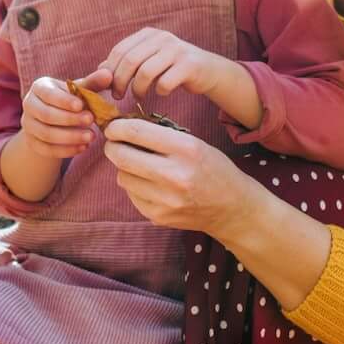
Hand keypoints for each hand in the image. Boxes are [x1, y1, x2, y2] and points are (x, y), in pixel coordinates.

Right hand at [18, 74, 100, 161]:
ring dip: (70, 137)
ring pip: (46, 134)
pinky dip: (66, 150)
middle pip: (46, 115)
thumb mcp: (79, 90)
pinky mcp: (32, 143)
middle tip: (91, 120)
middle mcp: (29, 104)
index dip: (64, 101)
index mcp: (39, 87)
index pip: (48, 94)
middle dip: (70, 119)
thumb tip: (108, 75)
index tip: (82, 106)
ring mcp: (28, 125)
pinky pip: (47, 149)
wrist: (54, 121)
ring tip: (91, 136)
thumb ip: (92, 83)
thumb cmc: (69, 100)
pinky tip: (83, 147)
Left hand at [102, 28, 234, 109]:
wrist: (208, 70)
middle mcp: (162, 38)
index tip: (108, 88)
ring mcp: (177, 49)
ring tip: (139, 97)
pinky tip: (161, 93)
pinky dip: (159, 91)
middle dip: (120, 82)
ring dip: (137, 89)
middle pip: (130, 60)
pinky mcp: (189, 65)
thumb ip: (126, 63)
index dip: (110, 71)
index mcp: (148, 34)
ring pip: (146, 72)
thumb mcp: (148, 60)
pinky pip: (165, 82)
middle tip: (118, 96)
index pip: (120, 50)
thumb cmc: (172, 68)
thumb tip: (99, 70)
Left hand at [105, 121, 251, 234]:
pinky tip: (150, 183)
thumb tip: (123, 128)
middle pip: (121, 156)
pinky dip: (134, 186)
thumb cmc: (212, 169)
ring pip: (122, 176)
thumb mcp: (195, 143)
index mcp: (186, 149)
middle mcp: (174, 175)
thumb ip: (161, 135)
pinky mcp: (158, 216)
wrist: (231, 208)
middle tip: (114, 144)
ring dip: (125, 168)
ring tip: (140, 165)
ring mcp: (165, 199)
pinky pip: (131, 195)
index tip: (113, 127)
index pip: (135, 132)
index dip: (116, 127)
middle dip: (112, 147)